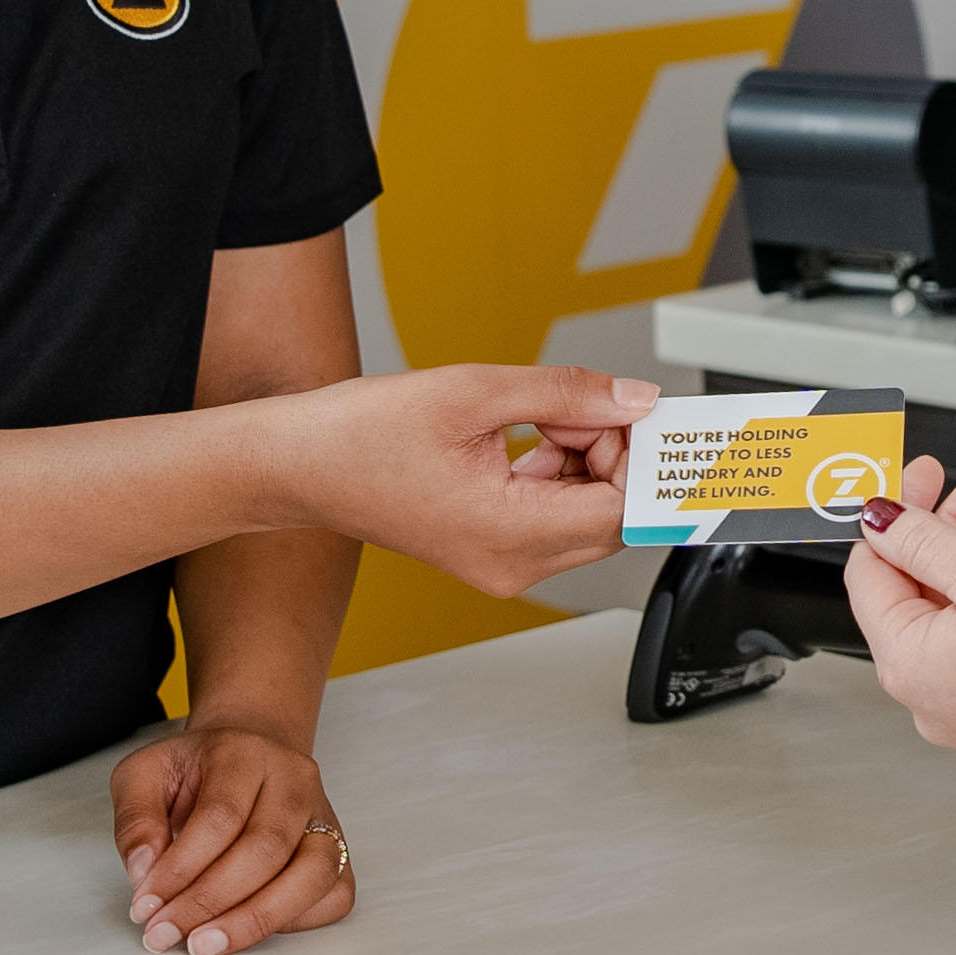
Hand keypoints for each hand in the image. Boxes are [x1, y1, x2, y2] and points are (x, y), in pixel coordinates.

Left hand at [110, 717, 354, 954]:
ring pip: (312, 874)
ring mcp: (325, 815)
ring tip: (205, 944)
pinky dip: (294, 921)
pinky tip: (247, 929)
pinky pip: (334, 894)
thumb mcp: (144, 776)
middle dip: (209, 902)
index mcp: (246, 753)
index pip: (221, 817)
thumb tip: (143, 871)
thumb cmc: (195, 772)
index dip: (180, 870)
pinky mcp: (339, 849)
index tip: (144, 906)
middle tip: (164, 933)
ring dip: (254, 920)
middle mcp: (296, 780)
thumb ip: (135, 819)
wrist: (248, 753)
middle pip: (266, 849)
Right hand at [294, 364, 654, 596]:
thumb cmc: (364, 433)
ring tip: (545, 414)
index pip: (622, 511)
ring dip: (586, 458)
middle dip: (614, 454)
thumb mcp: (476, 391)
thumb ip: (566, 394)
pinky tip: (531, 434)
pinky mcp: (491, 549)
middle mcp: (511, 564)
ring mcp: (501, 563)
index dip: (644, 460)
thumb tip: (634, 400)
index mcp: (508, 535)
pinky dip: (559, 470)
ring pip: (586, 515)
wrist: (301, 464)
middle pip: (612, 518)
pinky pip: (554, 514)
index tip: (654, 418)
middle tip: (586, 404)